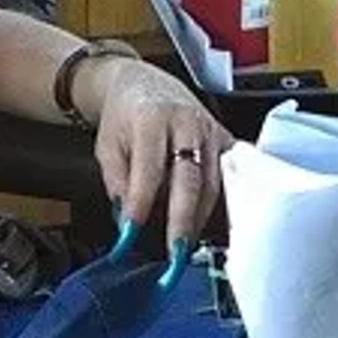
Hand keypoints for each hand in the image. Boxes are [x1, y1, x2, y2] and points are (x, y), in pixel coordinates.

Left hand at [88, 60, 232, 263]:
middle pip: (189, 179)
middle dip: (182, 220)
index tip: (131, 234)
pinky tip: (215, 224)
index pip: (149, 169)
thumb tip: (127, 220)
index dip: (141, 204)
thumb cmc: (125, 115)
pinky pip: (231, 175)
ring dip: (200, 218)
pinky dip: (224, 202)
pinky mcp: (226, 138)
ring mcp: (211, 130)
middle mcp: (186, 123)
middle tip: (174, 254)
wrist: (144, 83)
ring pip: (213, 182)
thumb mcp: (107, 144)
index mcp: (152, 119)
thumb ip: (117, 181)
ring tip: (186, 246)